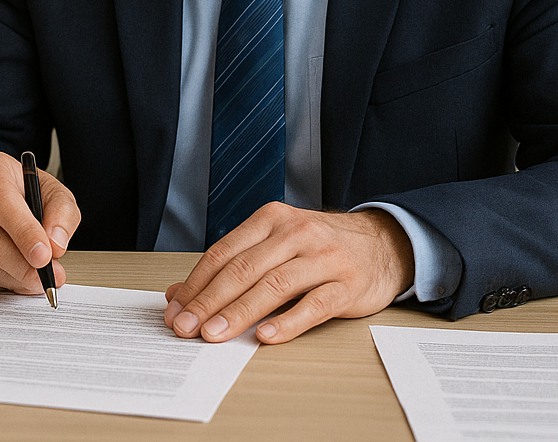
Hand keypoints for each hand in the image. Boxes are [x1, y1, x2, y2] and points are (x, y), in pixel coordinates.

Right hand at [0, 150, 78, 294]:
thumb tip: (55, 245)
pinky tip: (14, 275)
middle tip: (48, 279)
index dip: (23, 232)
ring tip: (36, 278)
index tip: (44, 256)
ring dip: (13, 278)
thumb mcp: (55, 193)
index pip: (0, 201)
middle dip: (22, 266)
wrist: (2, 198)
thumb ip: (62, 214)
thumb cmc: (27, 194)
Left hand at [163, 203, 411, 344]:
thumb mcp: (275, 245)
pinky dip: (287, 322)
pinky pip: (313, 305)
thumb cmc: (318, 247)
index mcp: (271, 220)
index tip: (174, 310)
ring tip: (213, 335)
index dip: (196, 284)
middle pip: (243, 270)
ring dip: (238, 314)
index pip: (223, 253)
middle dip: (208, 301)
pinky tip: (264, 336)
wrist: (383, 244)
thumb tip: (179, 294)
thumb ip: (232, 265)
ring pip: (273, 286)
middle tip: (184, 328)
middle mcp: (295, 234)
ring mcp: (323, 258)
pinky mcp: (347, 285)